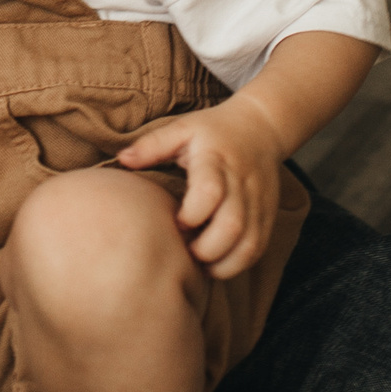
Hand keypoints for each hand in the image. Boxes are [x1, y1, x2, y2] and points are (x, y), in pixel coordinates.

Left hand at [116, 98, 288, 278]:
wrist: (262, 127)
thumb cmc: (214, 131)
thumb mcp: (183, 128)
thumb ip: (153, 144)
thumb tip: (122, 159)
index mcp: (216, 159)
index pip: (210, 191)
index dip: (192, 213)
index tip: (177, 221)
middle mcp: (240, 183)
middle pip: (231, 225)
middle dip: (206, 248)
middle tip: (187, 251)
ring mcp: (258, 202)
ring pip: (249, 243)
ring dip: (223, 263)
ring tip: (201, 264)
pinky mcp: (268, 215)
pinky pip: (258, 247)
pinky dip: (238, 264)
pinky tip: (217, 264)